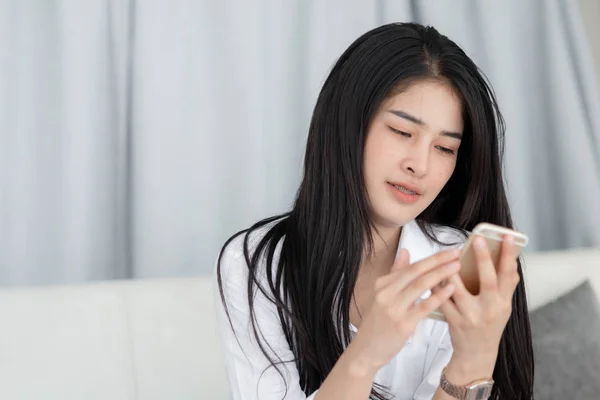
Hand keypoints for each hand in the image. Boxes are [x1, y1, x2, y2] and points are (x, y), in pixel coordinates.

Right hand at [348, 248, 460, 374]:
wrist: (366, 349)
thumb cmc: (378, 323)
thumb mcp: (382, 295)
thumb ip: (396, 274)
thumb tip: (405, 252)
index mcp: (382, 284)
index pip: (410, 266)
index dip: (431, 258)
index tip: (448, 251)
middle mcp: (386, 293)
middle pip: (415, 271)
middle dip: (438, 260)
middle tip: (456, 253)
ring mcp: (394, 308)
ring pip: (420, 285)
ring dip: (440, 274)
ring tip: (456, 267)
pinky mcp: (402, 324)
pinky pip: (423, 307)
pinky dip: (438, 296)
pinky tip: (450, 289)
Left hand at [438, 235, 520, 376]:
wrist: (477, 353)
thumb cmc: (490, 324)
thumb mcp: (503, 306)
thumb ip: (506, 285)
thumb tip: (511, 260)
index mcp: (503, 303)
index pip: (509, 275)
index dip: (509, 256)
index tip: (507, 237)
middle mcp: (490, 309)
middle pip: (488, 280)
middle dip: (484, 259)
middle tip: (478, 240)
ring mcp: (471, 316)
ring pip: (458, 288)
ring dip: (452, 270)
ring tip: (449, 254)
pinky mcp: (454, 321)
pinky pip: (442, 299)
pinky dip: (436, 285)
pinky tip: (432, 273)